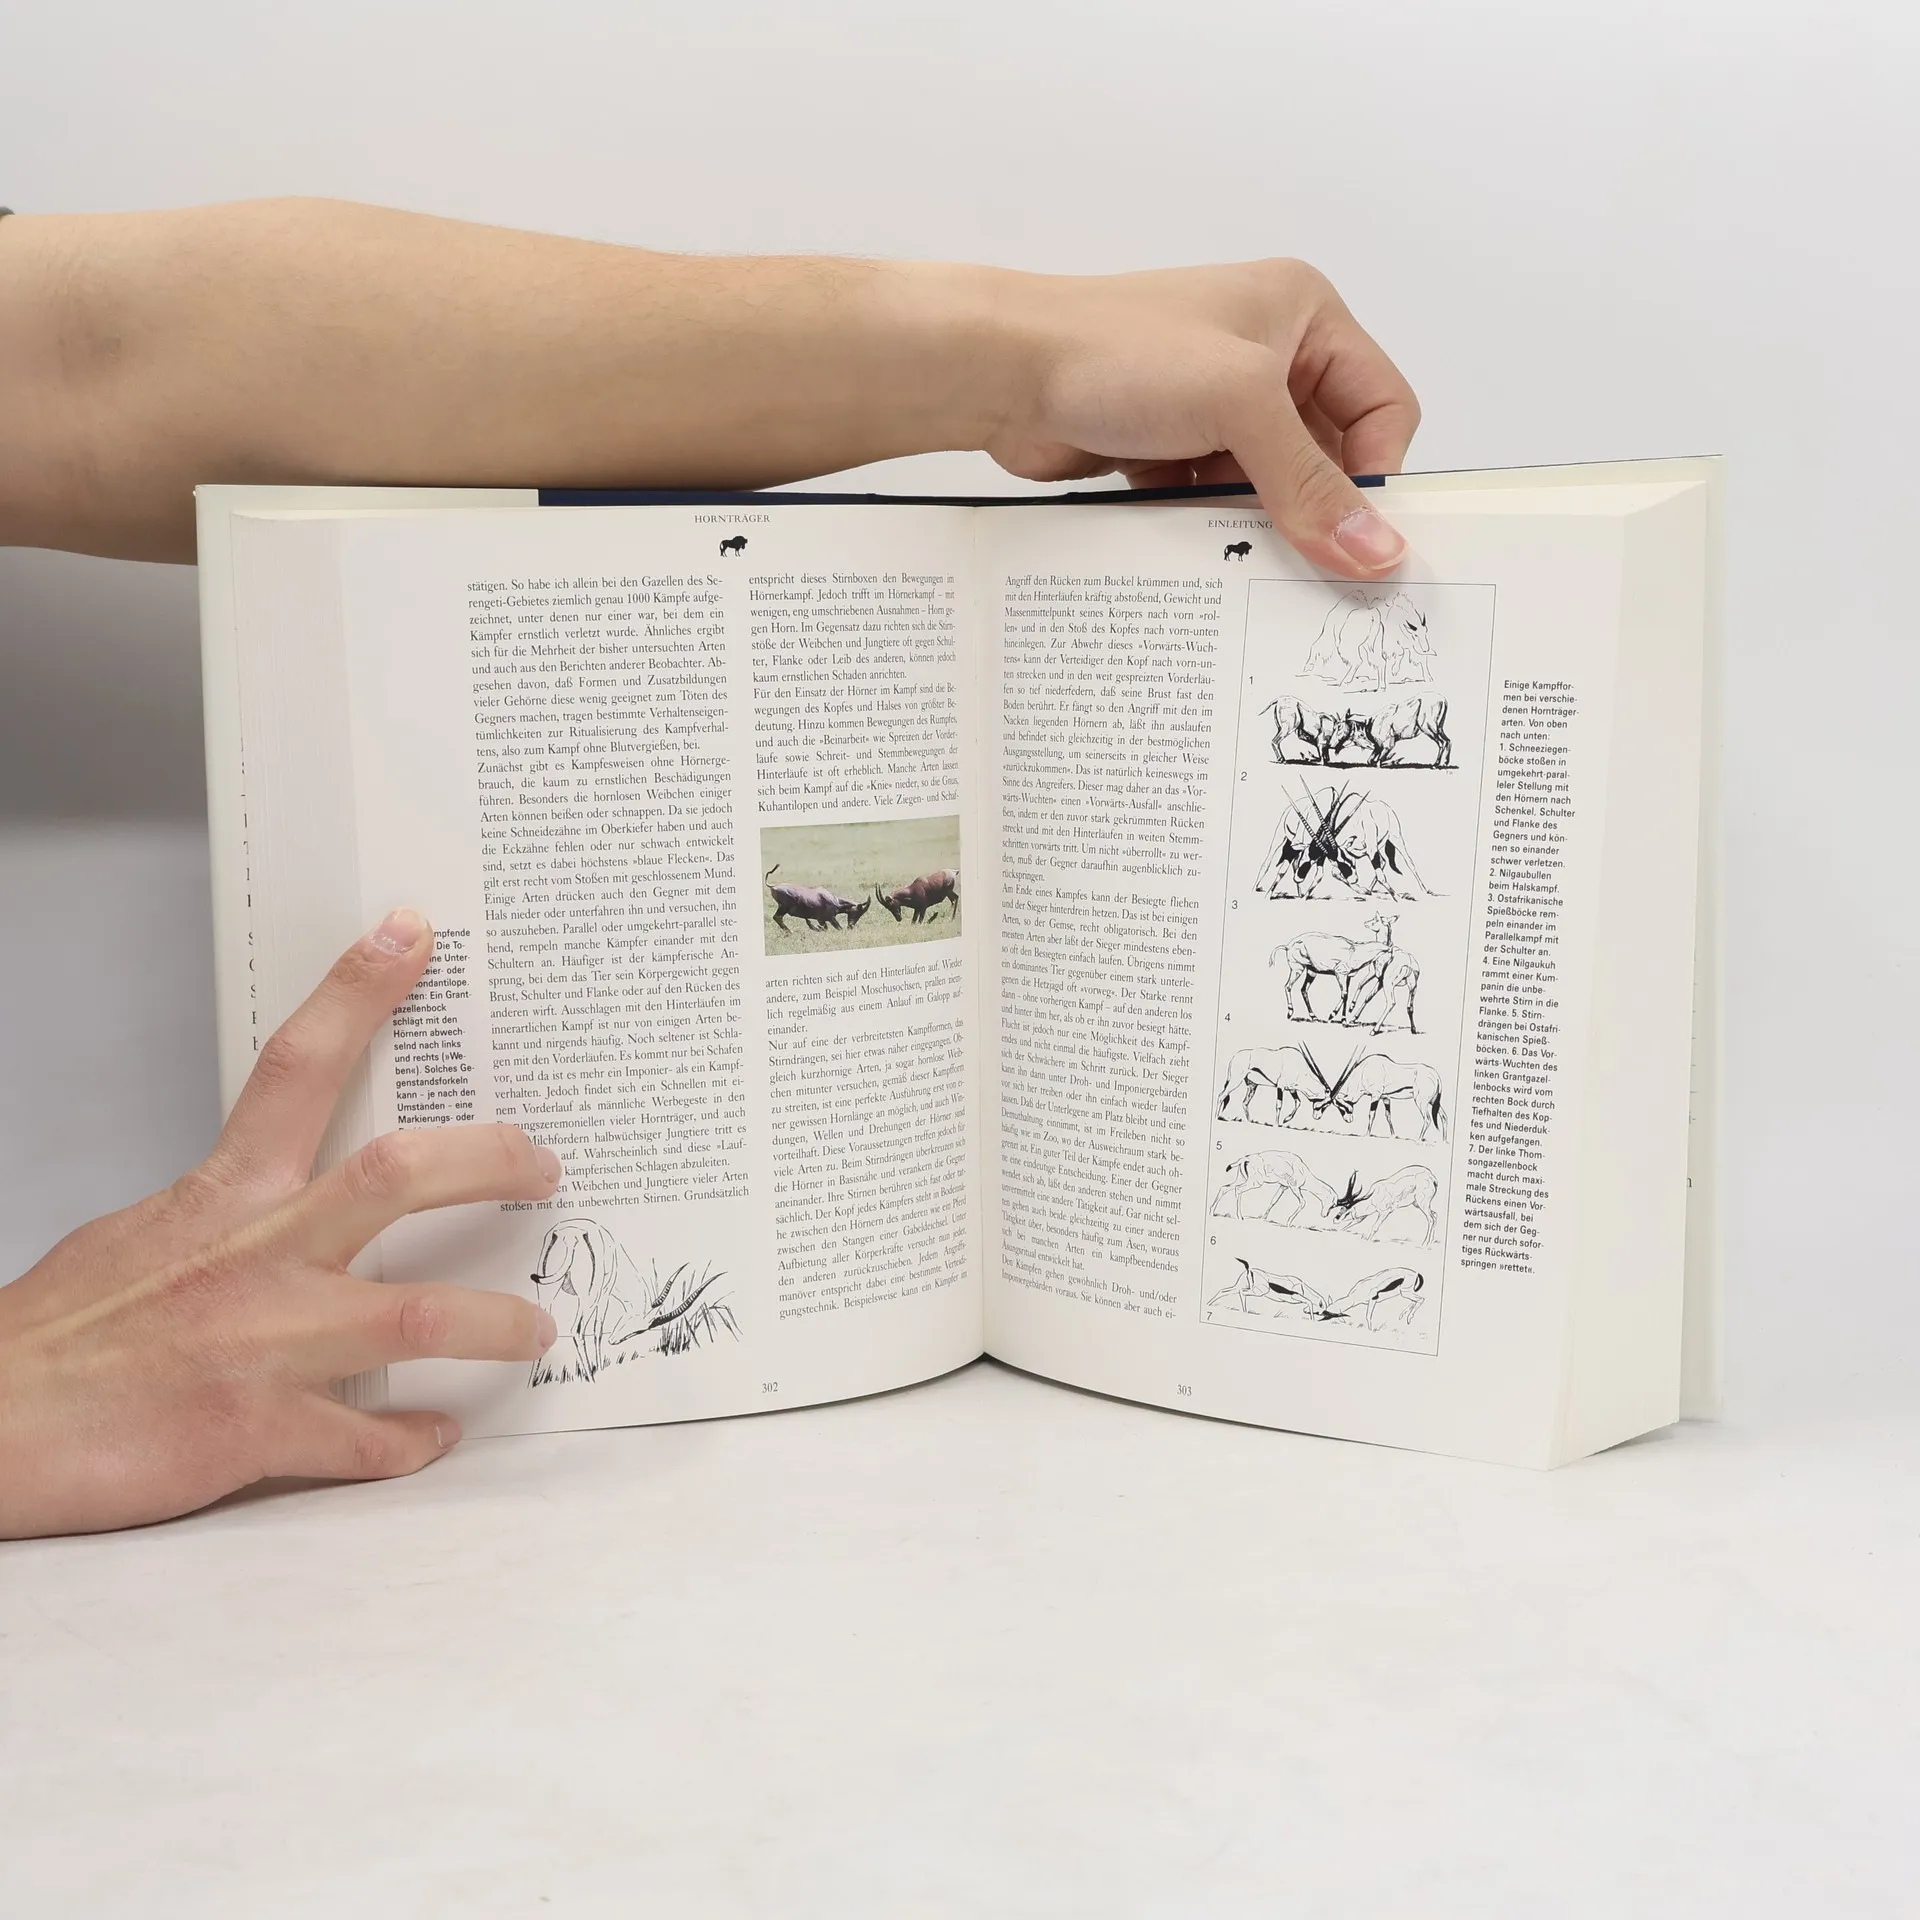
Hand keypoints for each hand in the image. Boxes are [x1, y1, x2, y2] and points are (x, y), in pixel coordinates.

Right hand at [0, 910, 561, 1538]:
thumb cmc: (61, 1335)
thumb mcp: (147, 1233)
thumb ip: (232, 1209)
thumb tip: (295, 1197)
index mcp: (224, 1195)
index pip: (298, 1065)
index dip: (357, 992)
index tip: (411, 939)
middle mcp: (256, 1255)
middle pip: (400, 1175)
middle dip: (492, 1161)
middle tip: (543, 1167)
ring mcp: (263, 1343)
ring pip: (419, 1314)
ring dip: (495, 1322)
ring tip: (533, 1328)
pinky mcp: (255, 1430)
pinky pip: (365, 1441)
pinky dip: (408, 1441)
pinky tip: (436, 1434)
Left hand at [979, 258, 1419, 577]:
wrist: (1004, 373)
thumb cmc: (1118, 352)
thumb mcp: (1238, 405)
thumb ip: (1309, 483)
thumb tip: (1377, 550)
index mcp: (1303, 314)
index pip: (1381, 404)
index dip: (1376, 469)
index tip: (1359, 534)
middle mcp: (1266, 353)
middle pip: (1326, 453)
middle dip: (1316, 505)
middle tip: (1316, 567)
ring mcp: (1214, 404)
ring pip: (1269, 485)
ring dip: (1261, 523)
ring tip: (1246, 556)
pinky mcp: (1171, 447)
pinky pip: (1215, 502)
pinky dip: (1212, 528)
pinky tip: (1198, 548)